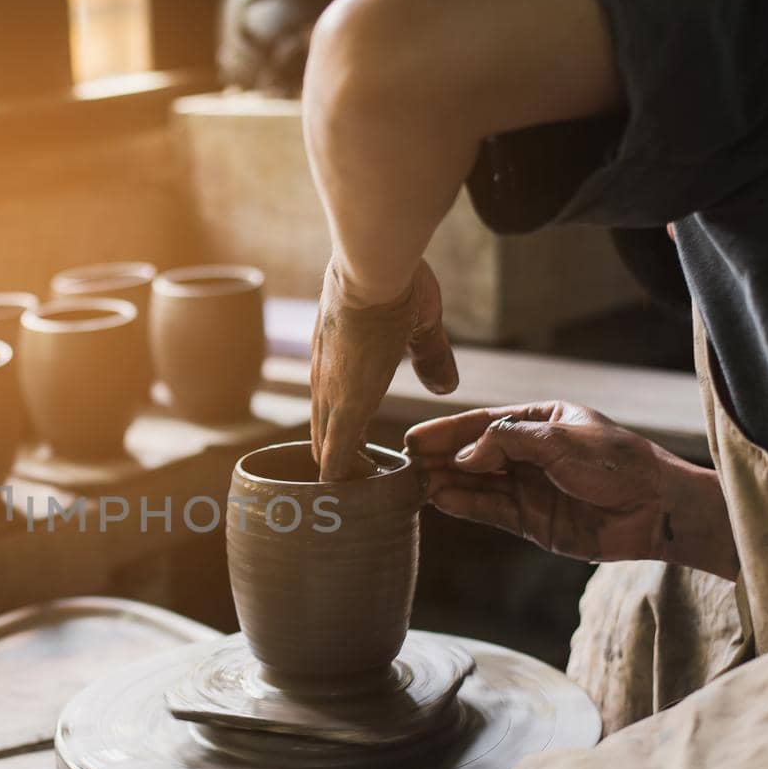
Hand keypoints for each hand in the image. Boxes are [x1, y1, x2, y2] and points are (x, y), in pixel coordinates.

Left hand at [311, 259, 457, 480]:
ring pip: (325, 453)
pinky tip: (354, 502)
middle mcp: (325, 382)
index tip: (366, 458)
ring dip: (344, 478)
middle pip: (322, 439)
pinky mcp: (346, 406)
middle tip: (366, 485)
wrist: (373, 265)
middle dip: (343, 467)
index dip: (346, 440)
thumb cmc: (393, 279)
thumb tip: (445, 385)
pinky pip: (336, 459)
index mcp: (337, 362)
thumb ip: (430, 356)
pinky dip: (343, 483)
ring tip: (363, 498)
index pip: (331, 412)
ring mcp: (331, 396)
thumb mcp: (418, 323)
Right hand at [406, 401, 737, 577]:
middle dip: (440, 456)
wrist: (655, 510)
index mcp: (540, 421)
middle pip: (474, 453)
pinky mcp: (530, 520)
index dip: (448, 431)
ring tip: (413, 483)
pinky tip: (440, 499)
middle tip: (403, 461)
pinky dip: (464, 505)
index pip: (484, 423)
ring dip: (446, 482)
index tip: (414, 438)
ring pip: (477, 483)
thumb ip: (509, 442)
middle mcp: (529, 453)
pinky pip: (489, 510)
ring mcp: (528, 487)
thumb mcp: (562, 441)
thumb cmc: (618, 464)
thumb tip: (463, 455)